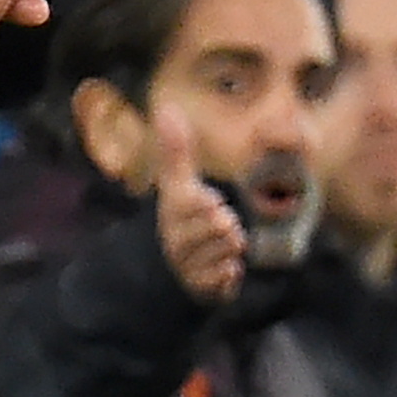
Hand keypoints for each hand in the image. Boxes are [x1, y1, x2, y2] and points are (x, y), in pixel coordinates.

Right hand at [152, 106, 243, 304]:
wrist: (174, 272)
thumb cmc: (183, 222)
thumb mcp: (179, 185)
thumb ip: (175, 150)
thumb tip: (165, 108)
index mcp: (171, 214)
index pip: (199, 203)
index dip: (211, 204)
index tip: (211, 206)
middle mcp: (175, 241)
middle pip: (221, 228)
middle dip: (228, 228)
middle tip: (218, 230)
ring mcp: (187, 267)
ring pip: (228, 251)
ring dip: (230, 250)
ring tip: (219, 250)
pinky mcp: (200, 289)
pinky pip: (227, 277)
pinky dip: (230, 273)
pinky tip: (223, 270)